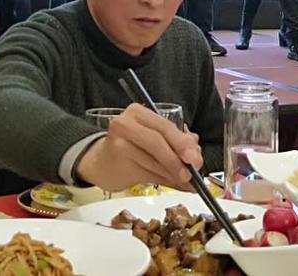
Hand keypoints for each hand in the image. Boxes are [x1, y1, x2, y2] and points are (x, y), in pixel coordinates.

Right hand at [75, 104, 203, 192]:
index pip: (164, 126)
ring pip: (154, 160)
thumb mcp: (153, 139)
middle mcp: (126, 123)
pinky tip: (173, 184)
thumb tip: (197, 157)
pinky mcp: (117, 163)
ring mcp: (118, 143)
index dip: (182, 143)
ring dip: (173, 174)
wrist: (100, 163)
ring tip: (185, 182)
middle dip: (178, 159)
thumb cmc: (131, 148)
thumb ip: (175, 145)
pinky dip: (164, 181)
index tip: (195, 158)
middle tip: (191, 174)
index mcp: (138, 112)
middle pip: (158, 141)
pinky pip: (147, 174)